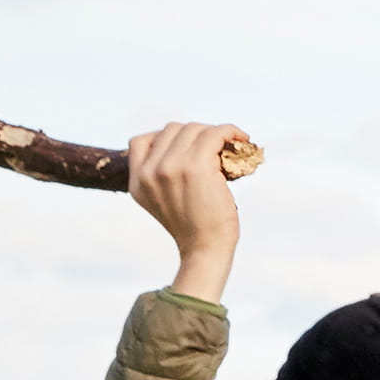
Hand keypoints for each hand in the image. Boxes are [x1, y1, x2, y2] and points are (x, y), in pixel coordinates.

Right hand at [127, 117, 244, 298]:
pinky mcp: (196, 166)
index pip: (142, 140)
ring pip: (195, 129)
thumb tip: (181, 145)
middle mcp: (149, 172)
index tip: (190, 147)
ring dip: (215, 134)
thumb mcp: (163, 201)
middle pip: (173, 129)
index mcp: (137, 181)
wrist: (205, 250)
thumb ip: (160, 176)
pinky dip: (231, 132)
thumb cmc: (194, 228)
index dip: (167, 139)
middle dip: (197, 135)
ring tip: (231, 146)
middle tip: (217, 148)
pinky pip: (215, 134)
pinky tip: (242, 139)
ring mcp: (170, 167)